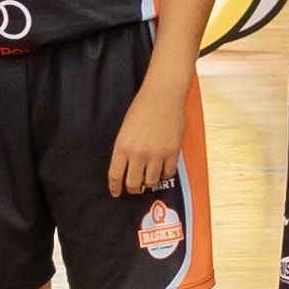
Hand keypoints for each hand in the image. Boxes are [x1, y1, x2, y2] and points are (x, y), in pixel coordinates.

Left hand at [107, 77, 190, 196]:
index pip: (116, 175)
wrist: (163, 95)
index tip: (116, 192)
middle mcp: (138, 153)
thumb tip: (129, 167)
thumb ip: (126, 149)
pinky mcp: (172, 152)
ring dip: (149, 183)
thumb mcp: (126, 129)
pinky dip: (164, 174)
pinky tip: (162, 170)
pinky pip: (168, 173)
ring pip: (151, 181)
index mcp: (122, 146)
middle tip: (134, 188)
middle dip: (133, 188)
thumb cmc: (142, 108)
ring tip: (149, 179)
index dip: (115, 187)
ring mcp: (157, 154)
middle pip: (133, 183)